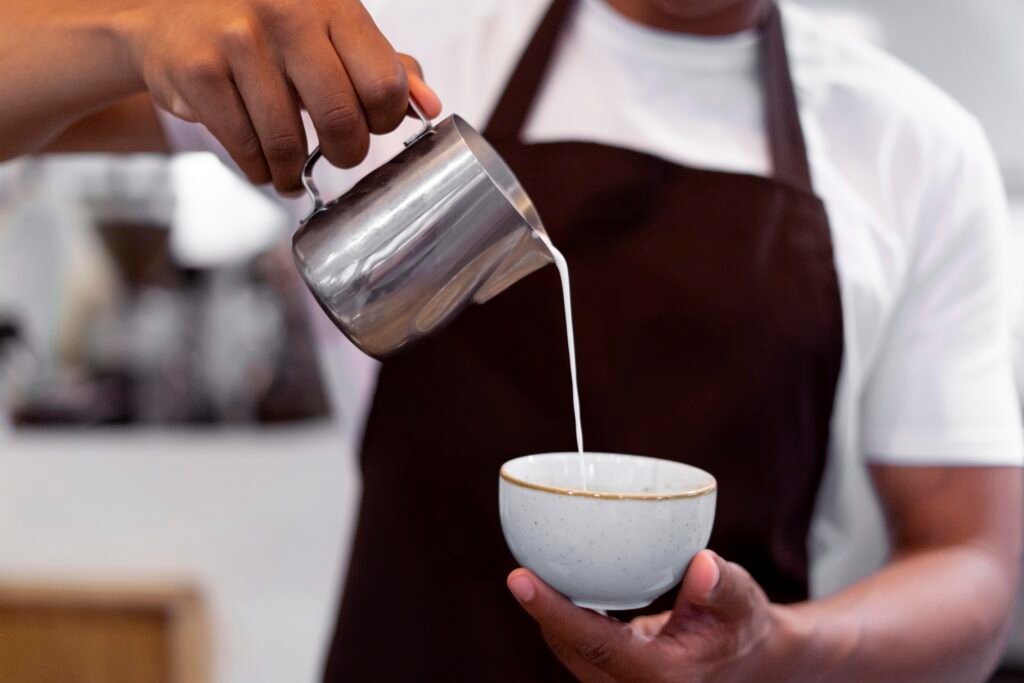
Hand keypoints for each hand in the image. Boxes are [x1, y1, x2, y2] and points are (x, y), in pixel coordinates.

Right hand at [117, 0, 442, 192]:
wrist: (170, 17)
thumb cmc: (268, 31)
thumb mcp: (330, 33)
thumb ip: (383, 65)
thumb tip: (430, 106)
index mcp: (331, 2)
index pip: (384, 82)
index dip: (385, 119)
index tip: (372, 125)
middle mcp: (285, 12)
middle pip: (341, 119)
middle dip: (347, 155)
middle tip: (339, 157)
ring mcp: (238, 40)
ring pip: (288, 145)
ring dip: (294, 172)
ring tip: (292, 170)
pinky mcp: (199, 72)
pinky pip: (247, 150)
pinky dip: (259, 170)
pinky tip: (262, 164)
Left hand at [508, 551, 808, 682]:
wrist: (752, 662)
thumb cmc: (742, 627)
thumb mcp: (743, 603)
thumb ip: (722, 586)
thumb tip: (701, 563)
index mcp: (660, 678)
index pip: (594, 643)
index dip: (552, 611)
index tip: (518, 578)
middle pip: (570, 648)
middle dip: (541, 611)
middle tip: (519, 566)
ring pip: (570, 651)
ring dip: (550, 616)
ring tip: (530, 575)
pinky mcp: (616, 674)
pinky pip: (580, 647)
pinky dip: (567, 618)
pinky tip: (559, 586)